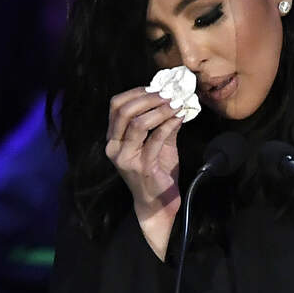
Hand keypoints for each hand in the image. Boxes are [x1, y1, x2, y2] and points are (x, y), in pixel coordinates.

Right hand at [105, 87, 183, 258]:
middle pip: (124, 111)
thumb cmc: (156, 173)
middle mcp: (114, 148)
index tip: (156, 88)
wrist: (158, 204)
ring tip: (176, 104)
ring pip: (138, 123)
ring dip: (160, 110)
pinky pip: (155, 139)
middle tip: (169, 94)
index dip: (136, 93)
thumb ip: (162, 123)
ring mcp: (126, 158)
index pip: (116, 106)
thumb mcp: (158, 144)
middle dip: (148, 98)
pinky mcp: (142, 167)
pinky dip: (169, 124)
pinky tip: (180, 118)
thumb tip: (174, 99)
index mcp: (113, 139)